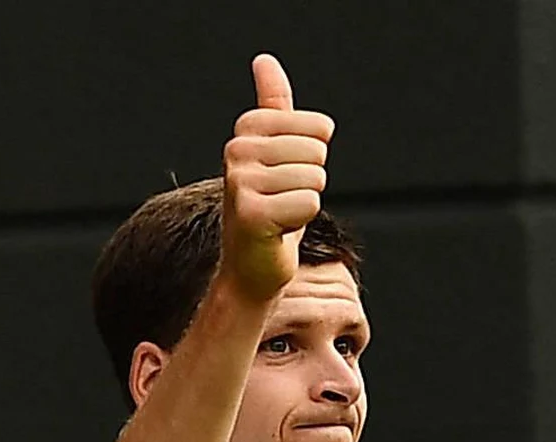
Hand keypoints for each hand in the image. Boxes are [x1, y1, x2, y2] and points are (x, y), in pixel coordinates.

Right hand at [220, 53, 335, 301]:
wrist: (250, 267)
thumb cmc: (270, 208)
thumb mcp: (274, 151)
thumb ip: (274, 106)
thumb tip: (264, 60)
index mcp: (247, 129)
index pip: (319, 128)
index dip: (315, 158)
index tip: (287, 177)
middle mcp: (236, 150)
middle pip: (318, 153)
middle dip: (310, 182)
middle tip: (283, 200)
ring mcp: (240, 181)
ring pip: (315, 179)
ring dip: (305, 203)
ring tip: (280, 214)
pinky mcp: (251, 213)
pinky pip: (308, 204)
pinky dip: (300, 222)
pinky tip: (277, 231)